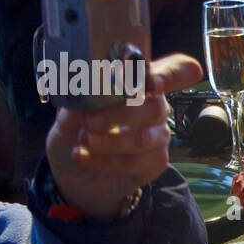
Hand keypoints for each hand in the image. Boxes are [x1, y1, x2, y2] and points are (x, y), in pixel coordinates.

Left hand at [46, 54, 202, 219]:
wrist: (72, 171)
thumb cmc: (75, 132)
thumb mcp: (68, 112)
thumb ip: (79, 100)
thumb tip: (85, 92)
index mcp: (140, 84)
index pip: (175, 71)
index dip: (171, 74)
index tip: (151, 82)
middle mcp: (155, 108)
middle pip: (156, 106)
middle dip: (121, 114)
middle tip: (89, 121)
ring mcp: (158, 136)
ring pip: (144, 138)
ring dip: (110, 141)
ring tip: (83, 140)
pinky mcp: (155, 162)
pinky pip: (137, 162)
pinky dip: (105, 160)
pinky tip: (83, 156)